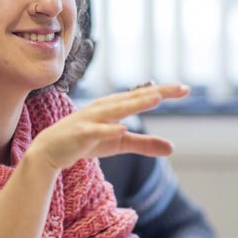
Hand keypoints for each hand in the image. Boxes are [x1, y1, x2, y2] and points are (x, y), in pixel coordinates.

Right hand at [27, 84, 188, 171]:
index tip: (185, 89)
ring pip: (117, 110)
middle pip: (135, 97)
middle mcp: (105, 107)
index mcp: (115, 106)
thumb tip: (172, 148)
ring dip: (136, 104)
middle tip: (182, 88)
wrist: (51, 149)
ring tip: (156, 99)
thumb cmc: (87, 141)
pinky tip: (122, 129)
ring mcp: (92, 119)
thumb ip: (145, 144)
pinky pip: (97, 131)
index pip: (142, 96)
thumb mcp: (120, 143)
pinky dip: (109, 130)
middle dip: (157, 92)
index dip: (164, 91)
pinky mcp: (81, 134)